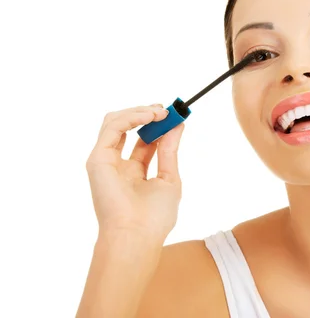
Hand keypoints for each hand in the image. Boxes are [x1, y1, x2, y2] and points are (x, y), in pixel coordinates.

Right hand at [85, 104, 184, 241]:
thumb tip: (177, 125)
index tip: (173, 115)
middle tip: (166, 110)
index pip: (144, 141)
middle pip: (127, 128)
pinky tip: (149, 117)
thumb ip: (169, 150)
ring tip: (159, 112)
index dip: (157, 125)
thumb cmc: (154, 217)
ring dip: (139, 112)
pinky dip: (130, 117)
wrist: (137, 236)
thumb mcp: (169, 177)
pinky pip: (111, 128)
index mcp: (134, 173)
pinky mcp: (97, 160)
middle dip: (147, 114)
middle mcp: (117, 165)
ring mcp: (105, 162)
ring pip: (115, 122)